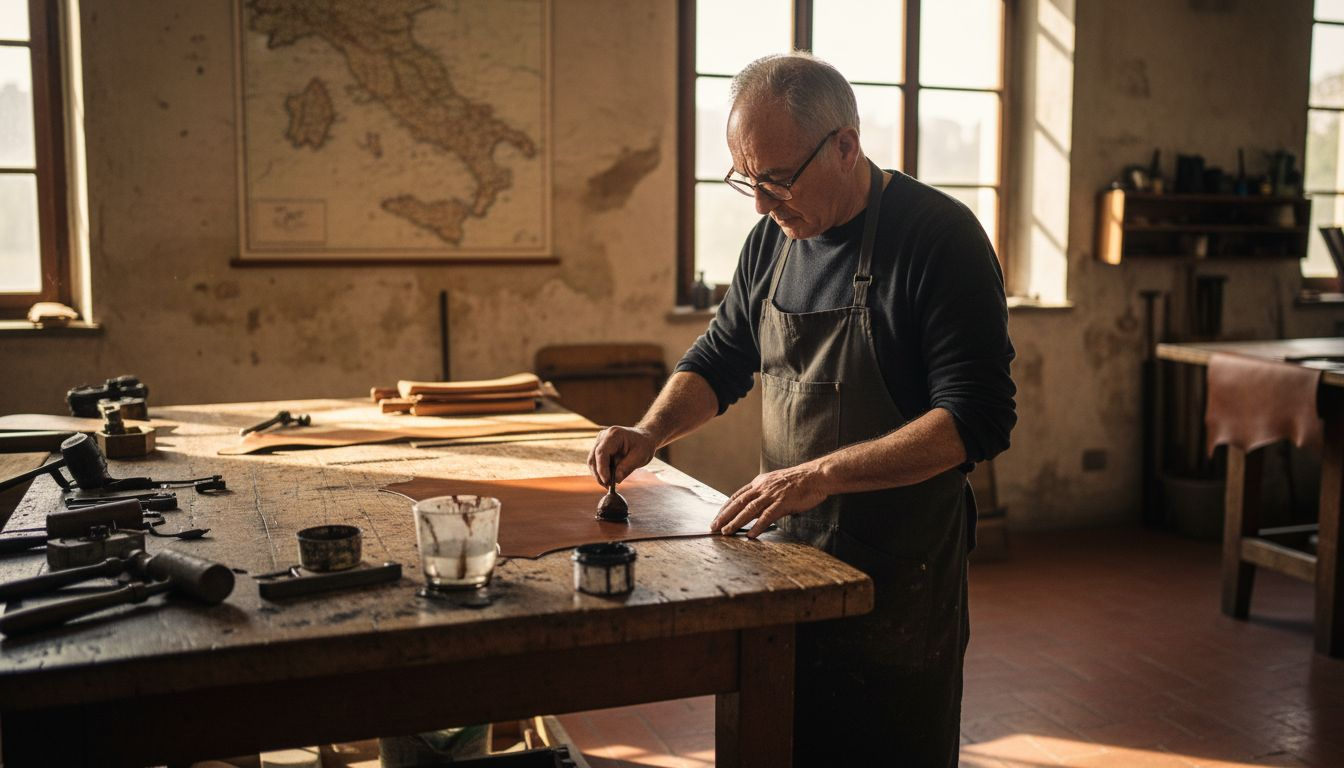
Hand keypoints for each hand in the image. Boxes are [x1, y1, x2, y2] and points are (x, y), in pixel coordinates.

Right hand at [588, 426, 657, 486]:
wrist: (644, 438)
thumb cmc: (643, 445)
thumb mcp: (640, 456)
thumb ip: (627, 467)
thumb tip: (616, 480)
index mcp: (614, 434)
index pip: (601, 452)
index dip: (602, 468)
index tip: (607, 481)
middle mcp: (603, 436)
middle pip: (594, 458)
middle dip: (599, 474)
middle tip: (608, 486)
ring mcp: (600, 441)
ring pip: (592, 461)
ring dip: (599, 474)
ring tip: (609, 484)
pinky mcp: (599, 448)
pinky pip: (596, 462)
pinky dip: (601, 472)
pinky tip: (609, 478)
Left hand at [709, 463, 828, 538]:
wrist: (816, 476)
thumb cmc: (799, 482)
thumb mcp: (777, 483)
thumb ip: (765, 494)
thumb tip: (757, 507)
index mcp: (760, 482)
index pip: (738, 495)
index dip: (726, 507)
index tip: (718, 516)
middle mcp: (763, 488)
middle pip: (739, 503)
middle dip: (725, 516)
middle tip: (714, 527)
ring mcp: (772, 495)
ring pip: (749, 510)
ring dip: (736, 522)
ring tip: (726, 532)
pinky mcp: (783, 502)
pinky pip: (767, 516)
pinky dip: (757, 526)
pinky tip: (750, 534)